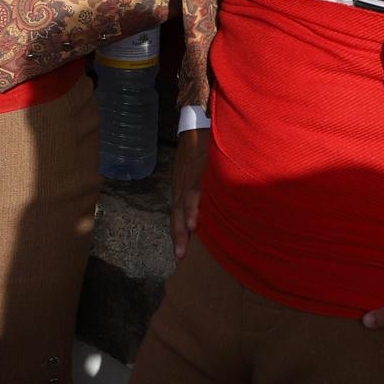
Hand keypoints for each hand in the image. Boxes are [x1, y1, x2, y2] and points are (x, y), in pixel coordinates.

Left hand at [169, 128, 207, 260]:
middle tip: (180, 256)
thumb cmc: (198, 151)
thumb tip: (207, 208)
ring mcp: (188, 180)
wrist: (195, 126)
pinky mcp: (198, 173)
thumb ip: (198, 189)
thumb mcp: (194, 171)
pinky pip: (195, 193)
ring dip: (183, 227)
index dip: (177, 232)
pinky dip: (193, 208)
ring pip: (183, 207)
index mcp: (181, 189)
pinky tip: (194, 222)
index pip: (176, 214)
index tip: (180, 252)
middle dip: (178, 236)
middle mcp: (181, 187)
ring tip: (184, 245)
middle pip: (176, 215)